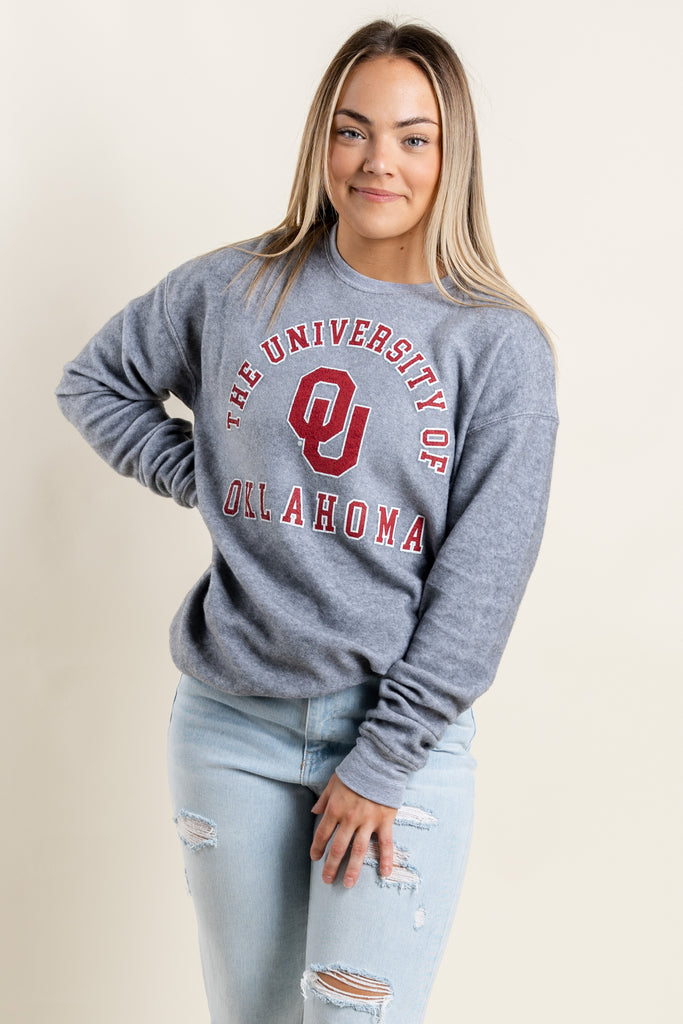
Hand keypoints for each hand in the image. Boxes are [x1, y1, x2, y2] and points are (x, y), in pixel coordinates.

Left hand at [310, 773, 396, 887]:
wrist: (380, 763)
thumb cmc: (356, 771)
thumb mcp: (334, 781)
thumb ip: (324, 798)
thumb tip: (314, 812)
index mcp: (336, 808)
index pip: (323, 833)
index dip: (317, 848)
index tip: (315, 858)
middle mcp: (350, 818)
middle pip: (338, 847)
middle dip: (331, 865)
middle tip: (327, 880)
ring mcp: (368, 821)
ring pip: (359, 851)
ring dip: (353, 869)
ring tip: (348, 884)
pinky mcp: (385, 821)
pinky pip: (386, 844)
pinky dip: (386, 859)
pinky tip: (385, 873)